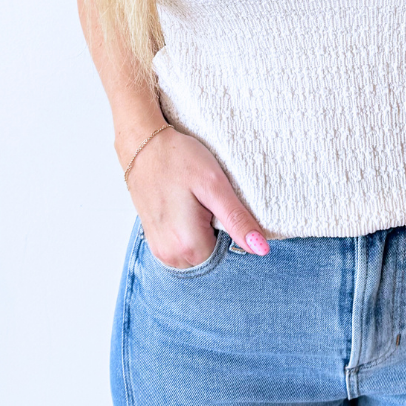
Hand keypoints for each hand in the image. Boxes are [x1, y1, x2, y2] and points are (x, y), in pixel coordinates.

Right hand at [122, 124, 269, 266]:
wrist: (144, 146)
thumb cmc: (179, 159)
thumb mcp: (215, 185)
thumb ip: (237, 220)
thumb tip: (261, 249)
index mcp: (188, 244)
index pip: (227, 258)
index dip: (234, 236)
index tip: (227, 213)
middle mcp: (170, 255)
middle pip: (211, 259)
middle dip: (219, 237)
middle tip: (212, 205)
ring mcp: (160, 250)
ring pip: (197, 256)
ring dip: (204, 237)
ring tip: (199, 207)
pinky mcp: (155, 242)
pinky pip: (182, 250)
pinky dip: (191, 235)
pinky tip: (189, 212)